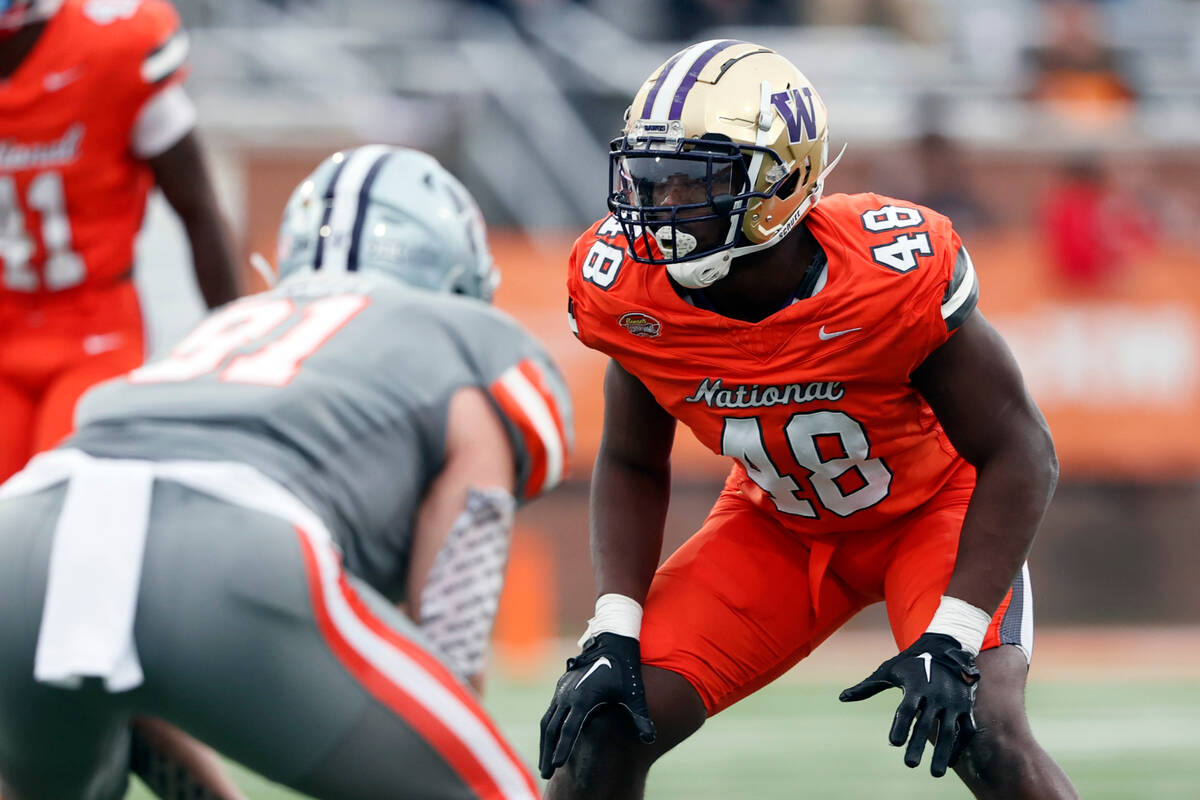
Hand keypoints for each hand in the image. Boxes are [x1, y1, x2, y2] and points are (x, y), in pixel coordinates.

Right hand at [538, 632, 655, 778]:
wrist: (612, 641)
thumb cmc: (625, 669)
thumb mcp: (634, 693)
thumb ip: (640, 717)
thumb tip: (651, 739)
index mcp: (584, 698)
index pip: (569, 730)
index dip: (562, 749)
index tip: (557, 766)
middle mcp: (568, 695)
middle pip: (552, 729)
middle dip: (548, 752)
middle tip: (546, 773)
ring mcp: (563, 690)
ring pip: (548, 721)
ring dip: (545, 743)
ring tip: (546, 763)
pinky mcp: (562, 686)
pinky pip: (550, 711)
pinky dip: (548, 728)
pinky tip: (550, 741)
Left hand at [839, 632, 979, 776]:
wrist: (946, 648)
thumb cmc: (911, 662)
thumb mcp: (888, 670)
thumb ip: (867, 687)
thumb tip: (842, 698)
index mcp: (915, 686)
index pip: (906, 709)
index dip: (900, 726)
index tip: (893, 743)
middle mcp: (935, 694)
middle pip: (926, 724)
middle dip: (918, 745)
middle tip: (909, 764)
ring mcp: (952, 701)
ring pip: (949, 731)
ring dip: (942, 753)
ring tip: (934, 773)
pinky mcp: (965, 706)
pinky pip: (965, 729)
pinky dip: (959, 746)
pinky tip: (949, 762)